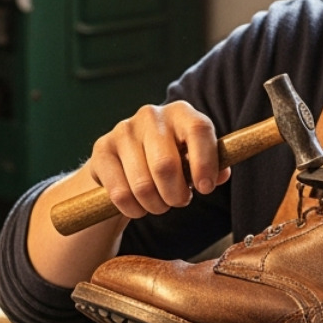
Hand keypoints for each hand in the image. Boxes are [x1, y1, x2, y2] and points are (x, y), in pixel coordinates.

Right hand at [87, 101, 230, 218]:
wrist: (126, 159)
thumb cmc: (171, 159)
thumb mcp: (193, 159)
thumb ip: (213, 166)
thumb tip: (221, 175)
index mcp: (181, 113)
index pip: (199, 130)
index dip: (205, 163)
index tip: (205, 189)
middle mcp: (151, 115)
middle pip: (165, 166)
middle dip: (176, 195)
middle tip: (179, 201)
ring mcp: (123, 130)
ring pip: (142, 185)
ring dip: (155, 205)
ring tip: (159, 204)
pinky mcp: (102, 149)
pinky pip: (120, 193)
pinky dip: (133, 209)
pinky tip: (138, 206)